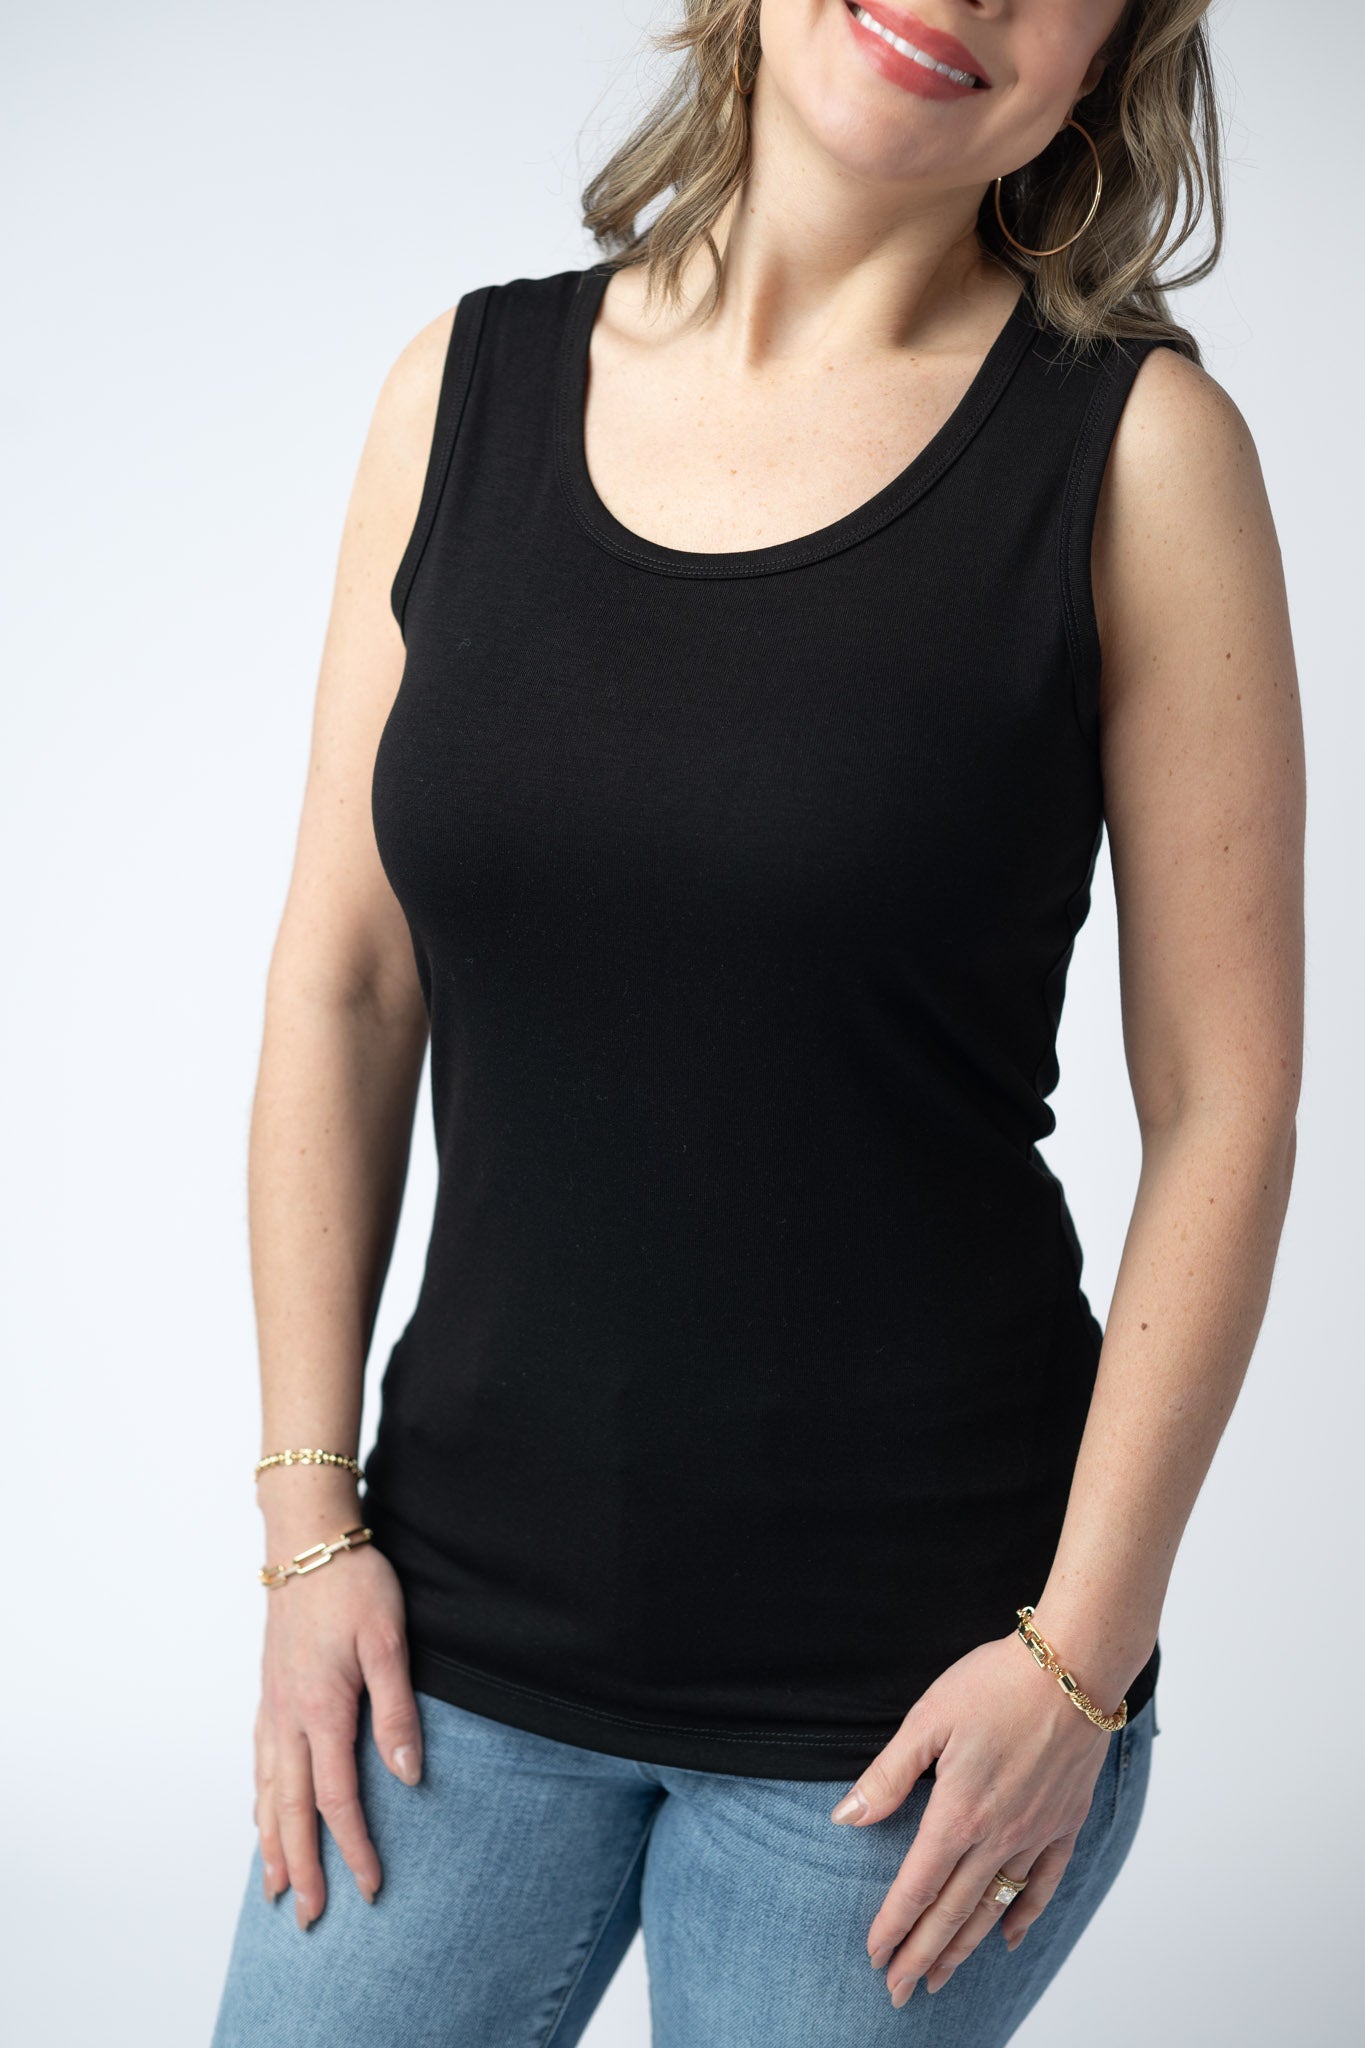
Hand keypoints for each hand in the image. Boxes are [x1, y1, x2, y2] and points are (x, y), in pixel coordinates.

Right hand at [252, 1531, 421, 1929]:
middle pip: (290, 1810)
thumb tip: (408, 1776)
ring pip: (266, 1790)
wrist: (307, 1538)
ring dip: (271, 1843)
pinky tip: (261, 1814)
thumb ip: (396, 1711)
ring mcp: (272, 1704)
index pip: (337, 1798)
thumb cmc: (354, 1583)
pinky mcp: (268, 1690)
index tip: (369, 1888)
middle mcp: (287, 1716)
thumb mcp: (390, 1641)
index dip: (353, 1847)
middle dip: (301, 1867)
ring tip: (274, 1887)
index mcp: (321, 1709)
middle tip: (308, 1917)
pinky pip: (259, 1761)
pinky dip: (259, 1799)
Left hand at [829, 1630, 1115, 2007]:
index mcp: (959, 1814)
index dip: (893, 1925)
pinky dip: (1024, 1916)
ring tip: (940, 1979)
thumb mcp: (928, 1719)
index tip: (874, 1957)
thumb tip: (847, 1818)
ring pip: (994, 1908)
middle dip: (921, 1956)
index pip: (917, 1886)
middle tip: (897, 1993)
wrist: (1074, 1668)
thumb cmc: (996, 1683)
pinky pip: (1044, 1884)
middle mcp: (998, 1836)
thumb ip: (888, 1776)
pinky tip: (1007, 1938)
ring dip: (964, 1948)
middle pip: (952, 1912)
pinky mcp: (1065, 1823)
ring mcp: (1036, 1834)